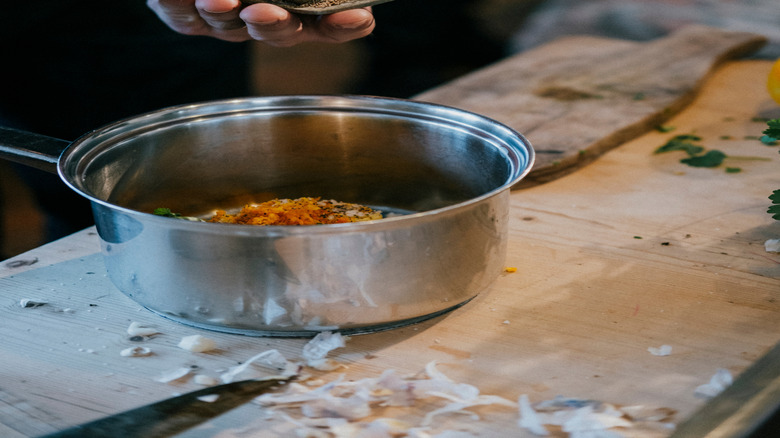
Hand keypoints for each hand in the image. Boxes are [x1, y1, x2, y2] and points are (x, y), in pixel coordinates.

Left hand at [147, 0, 375, 46]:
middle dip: (274, 25)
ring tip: (219, 1)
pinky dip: (178, 7)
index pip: (336, 22)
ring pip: (231, 28)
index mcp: (305, 4)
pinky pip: (183, 18)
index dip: (348, 24)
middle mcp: (272, 14)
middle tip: (264, 13)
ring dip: (225, 16)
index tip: (356, 16)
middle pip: (282, 32)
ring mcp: (230, 19)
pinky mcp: (189, 15)